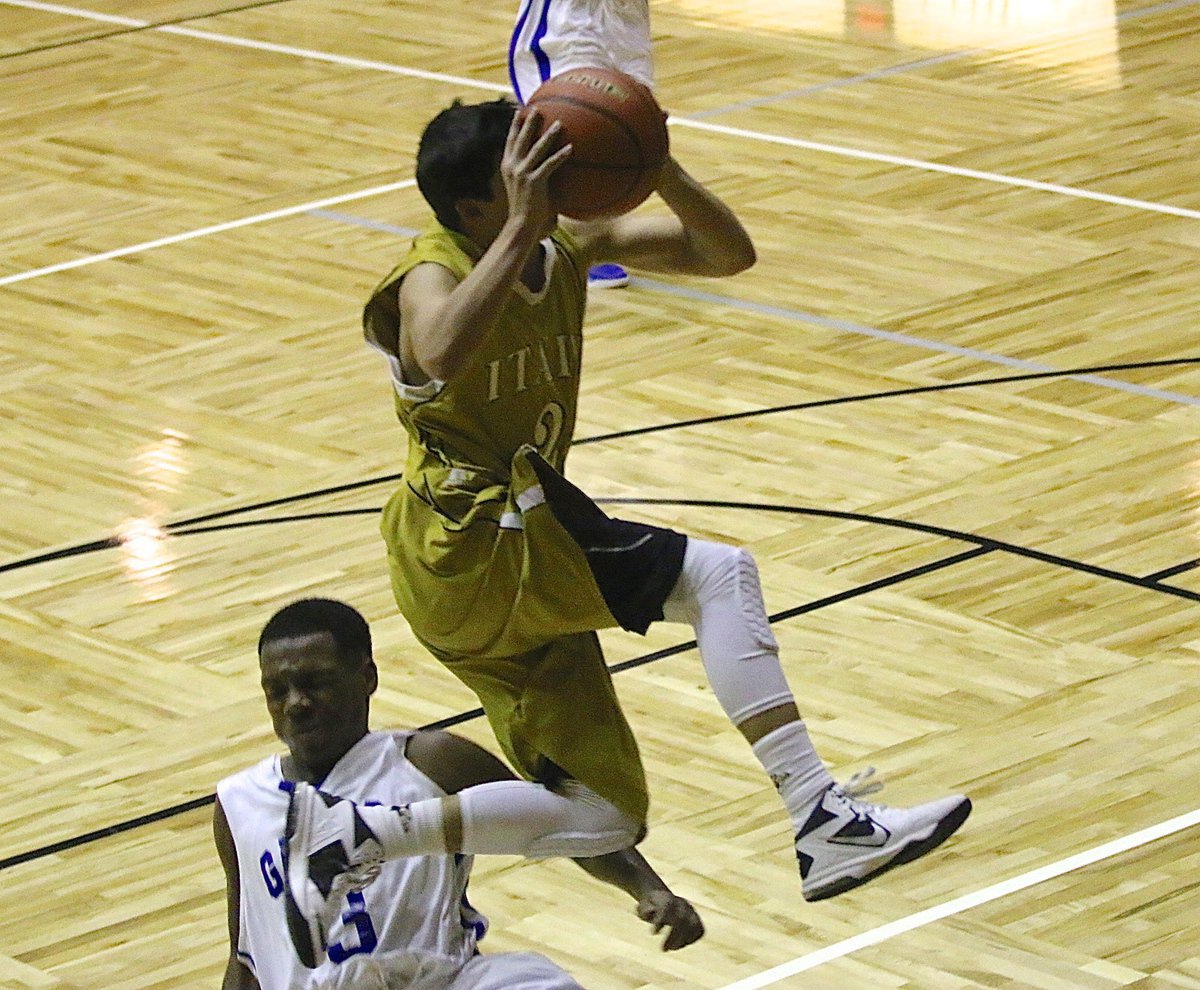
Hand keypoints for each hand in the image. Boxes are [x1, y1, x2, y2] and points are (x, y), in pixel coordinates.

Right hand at [500, 108, 572, 241]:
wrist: (521, 226)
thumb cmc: (527, 211)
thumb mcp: (525, 188)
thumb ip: (533, 175)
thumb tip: (549, 169)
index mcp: (508, 166)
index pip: (510, 141)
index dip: (514, 125)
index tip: (520, 111)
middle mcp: (512, 167)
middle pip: (520, 139)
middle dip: (528, 122)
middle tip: (537, 108)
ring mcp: (522, 174)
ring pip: (536, 149)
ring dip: (548, 135)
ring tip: (559, 123)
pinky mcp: (533, 182)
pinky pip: (549, 165)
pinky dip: (560, 156)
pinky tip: (570, 148)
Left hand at [636, 889, 704, 950]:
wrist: (662, 899)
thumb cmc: (650, 907)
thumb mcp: (642, 907)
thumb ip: (644, 911)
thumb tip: (649, 914)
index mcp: (667, 899)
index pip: (666, 908)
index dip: (660, 921)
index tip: (652, 933)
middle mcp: (681, 904)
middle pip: (681, 919)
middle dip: (673, 936)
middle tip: (663, 949)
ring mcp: (691, 911)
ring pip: (693, 925)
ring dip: (683, 940)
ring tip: (672, 948)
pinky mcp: (697, 920)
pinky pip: (700, 930)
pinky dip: (692, 939)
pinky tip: (680, 944)